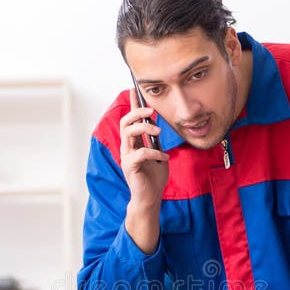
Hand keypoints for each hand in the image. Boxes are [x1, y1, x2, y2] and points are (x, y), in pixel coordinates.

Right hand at [120, 89, 168, 252]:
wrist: (150, 198)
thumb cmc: (154, 179)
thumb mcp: (158, 156)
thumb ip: (156, 143)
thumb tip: (158, 127)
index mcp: (133, 144)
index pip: (130, 121)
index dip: (132, 106)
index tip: (135, 91)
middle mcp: (127, 148)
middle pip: (125, 122)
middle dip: (137, 113)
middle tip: (151, 111)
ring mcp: (126, 157)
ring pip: (129, 133)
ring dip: (144, 128)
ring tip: (158, 131)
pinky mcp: (130, 166)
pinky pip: (141, 153)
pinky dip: (155, 152)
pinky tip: (164, 157)